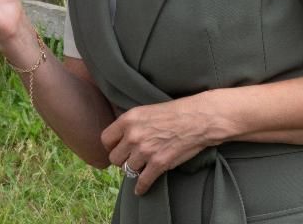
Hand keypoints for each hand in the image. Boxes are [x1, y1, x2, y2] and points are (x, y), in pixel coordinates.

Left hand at [101, 94, 220, 194]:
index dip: (111, 146)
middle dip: (121, 159)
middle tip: (129, 158)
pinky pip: (143, 181)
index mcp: (127, 120)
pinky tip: (140, 190)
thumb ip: (130, 124)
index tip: (116, 148)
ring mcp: (145, 151)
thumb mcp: (144, 111)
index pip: (105, 139)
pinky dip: (141, 187)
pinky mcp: (159, 163)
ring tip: (139, 167)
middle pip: (114, 158)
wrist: (197, 119)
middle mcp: (133, 136)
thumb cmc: (173, 112)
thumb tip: (120, 137)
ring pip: (127, 169)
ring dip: (133, 170)